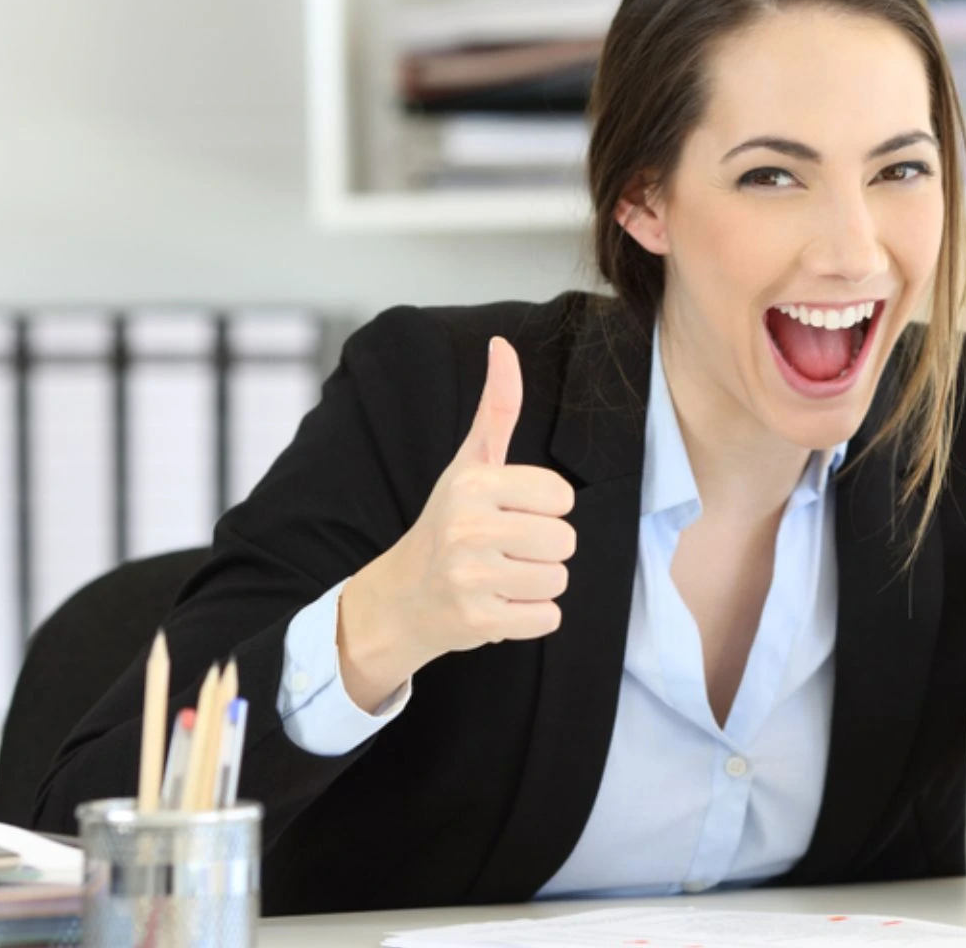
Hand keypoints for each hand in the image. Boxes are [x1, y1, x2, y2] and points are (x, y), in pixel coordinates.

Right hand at [338, 336, 576, 709]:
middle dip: (543, 550)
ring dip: (537, 584)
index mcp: (473, 483)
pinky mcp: (478, 620)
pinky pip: (547, 618)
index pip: (561, 497)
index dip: (545, 509)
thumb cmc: (447, 524)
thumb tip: (503, 345)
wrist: (400, 598)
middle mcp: (467, 527)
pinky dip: (530, 617)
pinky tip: (497, 605)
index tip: (511, 514)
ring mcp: (471, 576)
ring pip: (558, 580)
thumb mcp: (469, 464)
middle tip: (504, 550)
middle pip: (565, 541)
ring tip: (500, 576)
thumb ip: (497, 408)